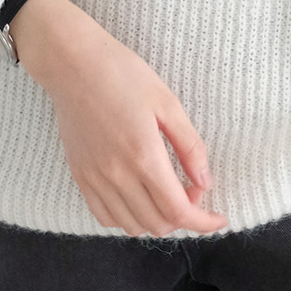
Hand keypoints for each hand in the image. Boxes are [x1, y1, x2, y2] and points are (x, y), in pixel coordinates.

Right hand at [10, 0, 227, 237]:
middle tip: (193, 189)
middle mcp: (117, 175)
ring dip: (157, 220)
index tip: (218, 218)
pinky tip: (138, 198)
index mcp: (144, 155)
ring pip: (132, 226)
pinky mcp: (79, 176)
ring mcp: (94, 178)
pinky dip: (128, 218)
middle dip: (184, 217)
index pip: (179, 211)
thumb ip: (190, 146)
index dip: (203, 222)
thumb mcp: (167, 103)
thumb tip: (205, 182)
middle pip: (158, 223)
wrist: (71, 64)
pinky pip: (105, 216)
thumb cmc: (122, 75)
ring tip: (166, 193)